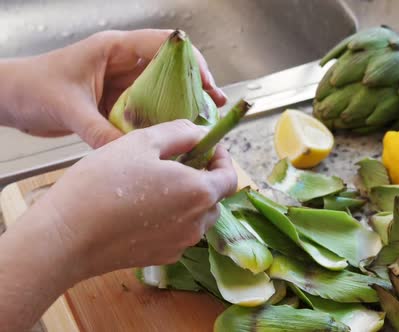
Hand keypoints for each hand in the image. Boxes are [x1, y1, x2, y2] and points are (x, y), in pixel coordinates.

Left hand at [2, 29, 225, 147]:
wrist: (9, 100)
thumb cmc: (31, 88)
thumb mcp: (68, 108)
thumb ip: (100, 132)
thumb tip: (131, 155)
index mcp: (115, 49)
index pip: (165, 45)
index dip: (191, 62)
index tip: (207, 85)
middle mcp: (124, 64)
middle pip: (171, 69)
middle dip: (195, 87)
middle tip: (212, 108)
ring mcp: (121, 85)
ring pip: (162, 92)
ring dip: (181, 108)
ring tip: (200, 125)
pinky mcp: (116, 104)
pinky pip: (147, 112)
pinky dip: (161, 123)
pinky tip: (172, 137)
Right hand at [28, 119, 236, 279]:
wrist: (67, 237)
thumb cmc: (103, 183)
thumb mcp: (142, 142)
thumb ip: (179, 133)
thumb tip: (200, 132)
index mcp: (199, 193)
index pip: (231, 177)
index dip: (223, 159)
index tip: (207, 148)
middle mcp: (197, 223)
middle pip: (215, 198)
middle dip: (204, 178)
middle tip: (178, 162)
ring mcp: (180, 244)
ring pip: (197, 217)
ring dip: (188, 199)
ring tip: (157, 184)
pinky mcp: (162, 257)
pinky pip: (178, 233)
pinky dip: (171, 218)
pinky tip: (143, 208)